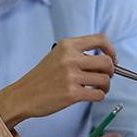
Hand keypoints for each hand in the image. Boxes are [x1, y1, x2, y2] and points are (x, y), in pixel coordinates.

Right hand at [0, 34, 115, 126]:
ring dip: (106, 87)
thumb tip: (105, 60)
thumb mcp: (56, 56)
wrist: (23, 95)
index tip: (113, 59)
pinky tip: (91, 96)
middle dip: (111, 72)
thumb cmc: (41, 78)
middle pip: (107, 62)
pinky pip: (98, 94)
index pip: (100, 40)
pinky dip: (99, 96)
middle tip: (104, 78)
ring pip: (105, 80)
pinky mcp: (71, 94)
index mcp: (67, 45)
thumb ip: (77, 54)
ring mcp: (71, 76)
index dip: (112, 50)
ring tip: (97, 89)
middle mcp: (69, 58)